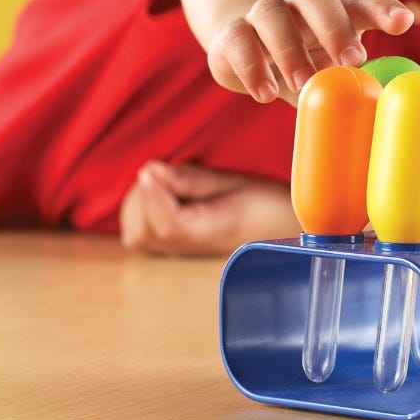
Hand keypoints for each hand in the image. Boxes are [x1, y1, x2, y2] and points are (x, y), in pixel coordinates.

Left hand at [119, 161, 300, 256]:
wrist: (284, 228)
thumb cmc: (267, 206)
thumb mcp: (236, 183)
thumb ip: (192, 181)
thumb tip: (151, 170)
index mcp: (207, 235)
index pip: (165, 224)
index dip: (152, 195)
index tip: (149, 167)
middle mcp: (186, 250)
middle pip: (141, 231)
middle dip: (142, 198)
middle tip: (161, 172)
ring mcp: (177, 251)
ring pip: (135, 234)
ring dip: (138, 205)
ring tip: (162, 182)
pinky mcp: (173, 245)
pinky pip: (142, 234)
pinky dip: (140, 212)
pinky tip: (160, 194)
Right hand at [207, 0, 413, 105]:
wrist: (245, 46)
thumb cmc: (304, 57)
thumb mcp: (330, 67)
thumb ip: (354, 83)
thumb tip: (383, 111)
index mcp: (333, 7)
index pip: (363, 0)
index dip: (384, 9)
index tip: (403, 23)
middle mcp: (297, 2)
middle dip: (334, 25)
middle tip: (352, 60)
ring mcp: (262, 12)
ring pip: (272, 13)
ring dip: (290, 48)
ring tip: (303, 84)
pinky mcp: (231, 33)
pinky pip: (238, 40)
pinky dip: (252, 66)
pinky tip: (266, 93)